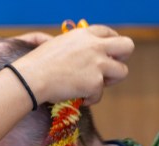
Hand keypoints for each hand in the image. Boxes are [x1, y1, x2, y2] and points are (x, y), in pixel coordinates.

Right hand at [11, 25, 133, 105]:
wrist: (31, 79)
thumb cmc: (36, 63)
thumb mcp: (53, 43)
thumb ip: (69, 44)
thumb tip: (62, 45)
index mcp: (84, 34)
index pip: (109, 32)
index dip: (111, 43)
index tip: (108, 53)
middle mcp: (95, 46)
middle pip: (127, 46)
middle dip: (122, 58)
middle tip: (110, 69)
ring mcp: (98, 64)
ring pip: (122, 72)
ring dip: (109, 81)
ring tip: (92, 86)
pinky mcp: (95, 83)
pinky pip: (100, 94)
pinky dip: (89, 99)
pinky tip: (77, 96)